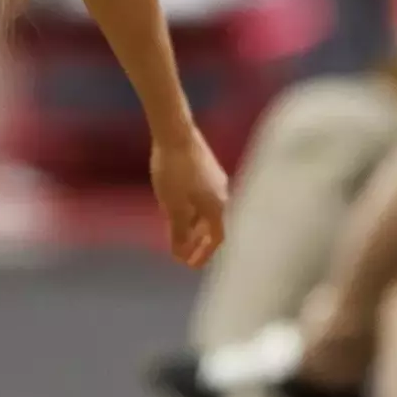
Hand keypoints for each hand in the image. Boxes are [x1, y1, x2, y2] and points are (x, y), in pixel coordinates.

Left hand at [150, 129, 228, 268]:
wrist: (176, 131)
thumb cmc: (174, 171)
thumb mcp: (173, 206)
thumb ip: (178, 232)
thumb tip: (180, 254)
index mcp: (218, 207)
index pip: (216, 239)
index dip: (203, 254)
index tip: (190, 265)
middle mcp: (223, 195)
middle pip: (213, 226)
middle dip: (199, 242)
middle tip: (184, 252)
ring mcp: (217, 180)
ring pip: (208, 211)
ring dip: (195, 226)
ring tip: (179, 233)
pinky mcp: (208, 168)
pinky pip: (204, 198)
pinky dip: (193, 210)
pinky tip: (178, 208)